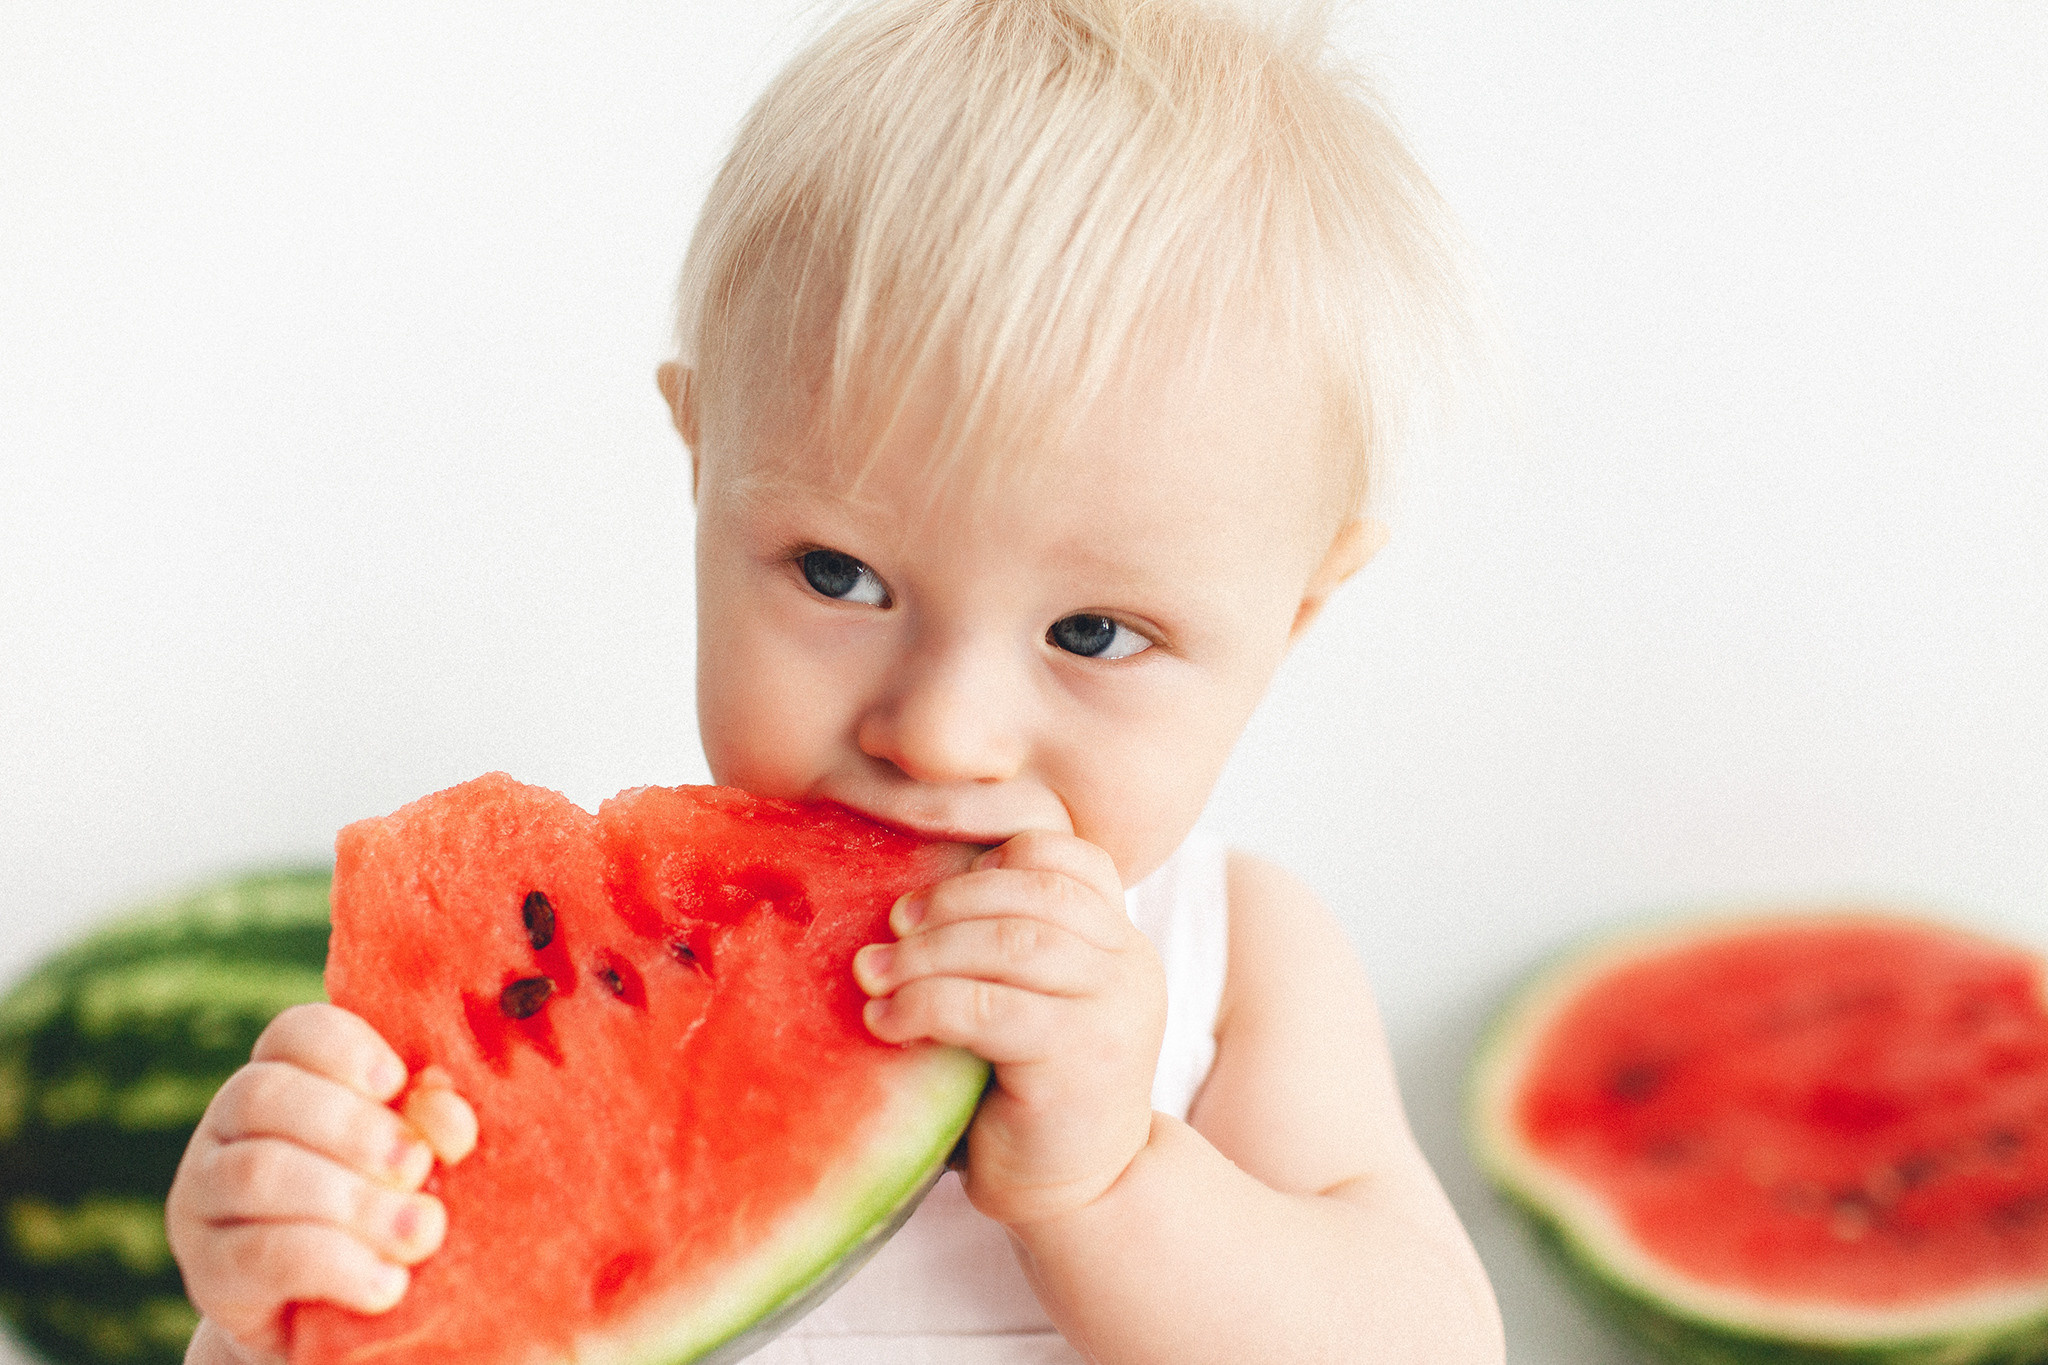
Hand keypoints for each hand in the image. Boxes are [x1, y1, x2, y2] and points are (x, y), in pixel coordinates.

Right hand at [166, 1003, 477, 1362]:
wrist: (338, 1314)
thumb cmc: (390, 1207)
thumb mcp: (418, 1160)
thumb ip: (431, 1126)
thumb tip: (445, 1115)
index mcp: (283, 1077)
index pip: (293, 1032)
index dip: (347, 1048)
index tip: (398, 1082)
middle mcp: (226, 1129)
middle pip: (263, 1094)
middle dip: (355, 1128)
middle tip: (417, 1166)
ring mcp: (203, 1199)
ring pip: (258, 1174)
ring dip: (354, 1201)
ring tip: (421, 1231)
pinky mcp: (208, 1273)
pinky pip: (261, 1254)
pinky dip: (336, 1265)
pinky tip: (387, 1284)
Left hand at [853, 831, 1165, 1227]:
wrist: (1082, 1194)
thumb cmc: (1034, 1093)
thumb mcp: (1031, 1000)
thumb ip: (1003, 944)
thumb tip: (903, 898)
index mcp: (1120, 940)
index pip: (1069, 856)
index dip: (994, 860)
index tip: (932, 897)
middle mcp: (1130, 965)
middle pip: (1034, 892)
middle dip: (948, 902)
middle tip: (890, 929)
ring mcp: (1114, 1010)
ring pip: (1011, 943)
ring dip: (927, 953)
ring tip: (873, 975)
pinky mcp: (1079, 1059)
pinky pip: (987, 1007)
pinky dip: (924, 1003)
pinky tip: (886, 1022)